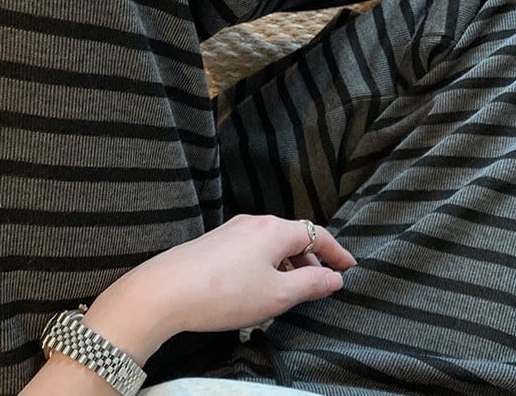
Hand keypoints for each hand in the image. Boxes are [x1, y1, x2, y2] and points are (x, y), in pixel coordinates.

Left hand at [84, 214, 355, 364]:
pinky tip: (261, 285)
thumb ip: (310, 284)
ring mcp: (231, 230)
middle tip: (323, 283)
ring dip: (288, 263)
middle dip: (311, 258)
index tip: (349, 267)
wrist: (166, 290)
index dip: (336, 251)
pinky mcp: (214, 243)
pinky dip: (267, 263)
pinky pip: (252, 248)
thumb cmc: (225, 292)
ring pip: (271, 243)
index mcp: (274, 229)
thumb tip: (334, 277)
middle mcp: (253, 222)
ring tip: (292, 289)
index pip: (316, 233)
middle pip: (293, 235)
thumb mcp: (277, 294)